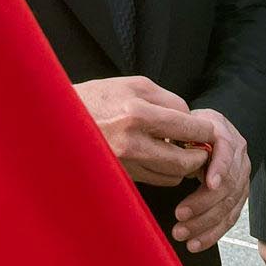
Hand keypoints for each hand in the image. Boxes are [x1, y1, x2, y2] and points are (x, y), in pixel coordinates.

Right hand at [73, 77, 213, 186]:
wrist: (58, 119)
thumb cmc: (98, 97)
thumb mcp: (133, 85)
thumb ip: (167, 101)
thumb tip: (191, 119)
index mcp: (137, 113)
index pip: (188, 128)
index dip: (204, 131)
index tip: (207, 130)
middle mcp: (132, 143)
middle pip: (184, 161)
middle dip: (198, 155)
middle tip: (200, 147)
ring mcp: (125, 164)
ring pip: (172, 175)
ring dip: (182, 166)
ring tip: (179, 151)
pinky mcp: (120, 176)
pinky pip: (155, 180)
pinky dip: (165, 172)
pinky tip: (160, 157)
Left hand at [173, 107, 247, 251]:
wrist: (208, 132)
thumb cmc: (190, 129)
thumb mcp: (182, 124)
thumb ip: (176, 134)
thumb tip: (163, 145)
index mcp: (224, 134)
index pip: (226, 151)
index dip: (220, 168)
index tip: (209, 184)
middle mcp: (238, 157)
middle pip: (228, 184)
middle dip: (204, 204)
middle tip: (180, 215)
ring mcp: (241, 177)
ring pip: (228, 205)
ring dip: (205, 223)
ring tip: (181, 233)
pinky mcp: (238, 196)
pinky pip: (229, 218)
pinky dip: (212, 233)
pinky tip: (196, 243)